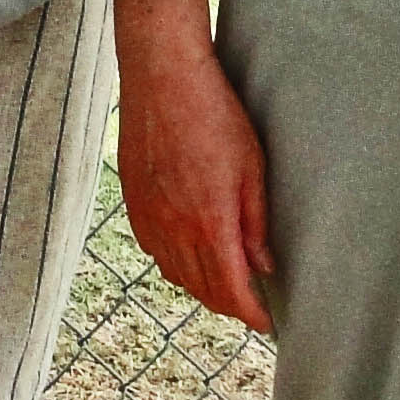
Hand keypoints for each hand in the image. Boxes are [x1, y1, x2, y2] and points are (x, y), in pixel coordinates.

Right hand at [114, 38, 276, 333]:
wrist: (162, 77)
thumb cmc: (214, 114)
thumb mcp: (251, 166)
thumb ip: (256, 222)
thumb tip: (264, 266)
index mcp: (210, 223)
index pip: (231, 291)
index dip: (251, 314)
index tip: (267, 322)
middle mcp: (175, 229)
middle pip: (202, 290)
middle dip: (229, 305)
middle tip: (250, 306)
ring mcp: (149, 217)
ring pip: (175, 275)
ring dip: (201, 289)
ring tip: (223, 285)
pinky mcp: (133, 202)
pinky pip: (153, 252)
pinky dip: (174, 265)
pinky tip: (188, 256)